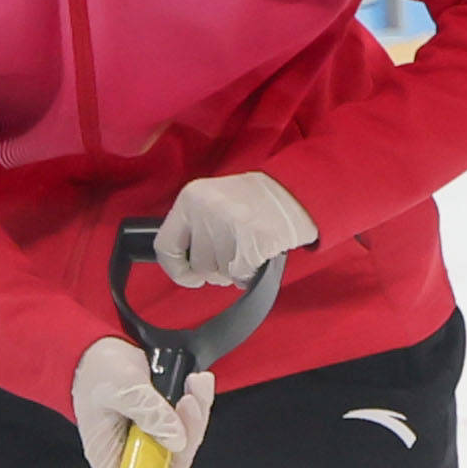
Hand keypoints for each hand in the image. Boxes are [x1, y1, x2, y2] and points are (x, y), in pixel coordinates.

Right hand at [68, 338, 211, 467]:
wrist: (100, 345)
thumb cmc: (98, 369)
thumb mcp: (121, 387)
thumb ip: (148, 412)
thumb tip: (175, 439)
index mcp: (109, 453)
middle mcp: (132, 450)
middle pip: (173, 462)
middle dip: (189, 432)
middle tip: (188, 400)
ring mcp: (151, 436)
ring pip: (187, 440)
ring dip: (198, 413)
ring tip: (195, 381)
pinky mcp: (166, 421)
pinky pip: (191, 421)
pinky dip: (199, 401)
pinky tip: (197, 380)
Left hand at [151, 171, 313, 289]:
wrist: (301, 190)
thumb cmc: (260, 199)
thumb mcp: (217, 200)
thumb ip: (197, 226)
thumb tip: (186, 264)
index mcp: (192, 198)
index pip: (166, 246)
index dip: (177, 270)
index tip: (190, 277)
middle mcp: (206, 210)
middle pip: (199, 265)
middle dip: (217, 271)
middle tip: (234, 259)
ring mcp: (230, 225)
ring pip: (221, 272)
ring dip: (236, 271)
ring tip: (250, 252)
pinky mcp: (255, 240)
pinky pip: (242, 274)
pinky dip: (251, 274)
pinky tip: (260, 258)